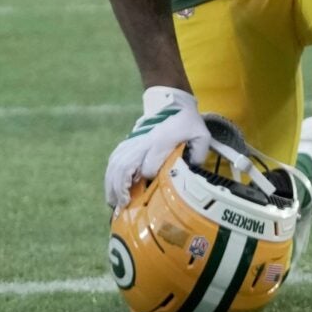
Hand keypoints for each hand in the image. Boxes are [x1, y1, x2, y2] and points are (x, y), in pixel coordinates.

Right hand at [103, 86, 237, 208]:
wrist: (172, 105)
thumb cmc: (188, 124)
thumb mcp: (201, 136)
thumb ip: (199, 153)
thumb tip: (191, 172)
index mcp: (162, 141)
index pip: (150, 164)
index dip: (149, 177)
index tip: (151, 190)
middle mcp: (143, 142)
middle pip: (125, 166)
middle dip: (121, 188)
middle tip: (123, 205)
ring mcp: (133, 142)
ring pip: (116, 164)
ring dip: (112, 184)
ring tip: (114, 202)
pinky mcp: (127, 143)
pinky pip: (113, 159)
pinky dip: (110, 175)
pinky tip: (111, 188)